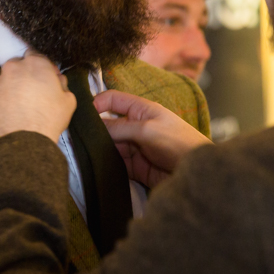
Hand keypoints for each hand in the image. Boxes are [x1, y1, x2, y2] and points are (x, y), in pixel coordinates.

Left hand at [0, 52, 76, 143]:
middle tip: (33, 94)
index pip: (37, 55)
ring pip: (5, 82)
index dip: (42, 67)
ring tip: (20, 109)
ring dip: (12, 90)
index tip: (46, 79)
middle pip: (18, 66)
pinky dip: (2, 104)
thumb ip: (62, 85)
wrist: (22, 143)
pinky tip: (10, 117)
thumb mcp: (68, 101)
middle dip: (25, 76)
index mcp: (35, 64)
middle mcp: (12, 69)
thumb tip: (57, 81)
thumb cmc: (48, 119)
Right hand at [93, 90, 211, 187]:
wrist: (195, 173)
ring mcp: (135, 147)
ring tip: (85, 154)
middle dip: (95, 130)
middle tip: (78, 138)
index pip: (113, 99)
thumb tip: (95, 126)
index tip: (83, 114)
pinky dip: (106, 165)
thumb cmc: (178, 143)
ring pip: (109, 145)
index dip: (98, 103)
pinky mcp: (135, 166)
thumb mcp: (147, 130)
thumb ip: (119, 127)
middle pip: (108, 124)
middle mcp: (136, 126)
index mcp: (141, 110)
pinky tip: (97, 167)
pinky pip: (115, 163)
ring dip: (99, 149)